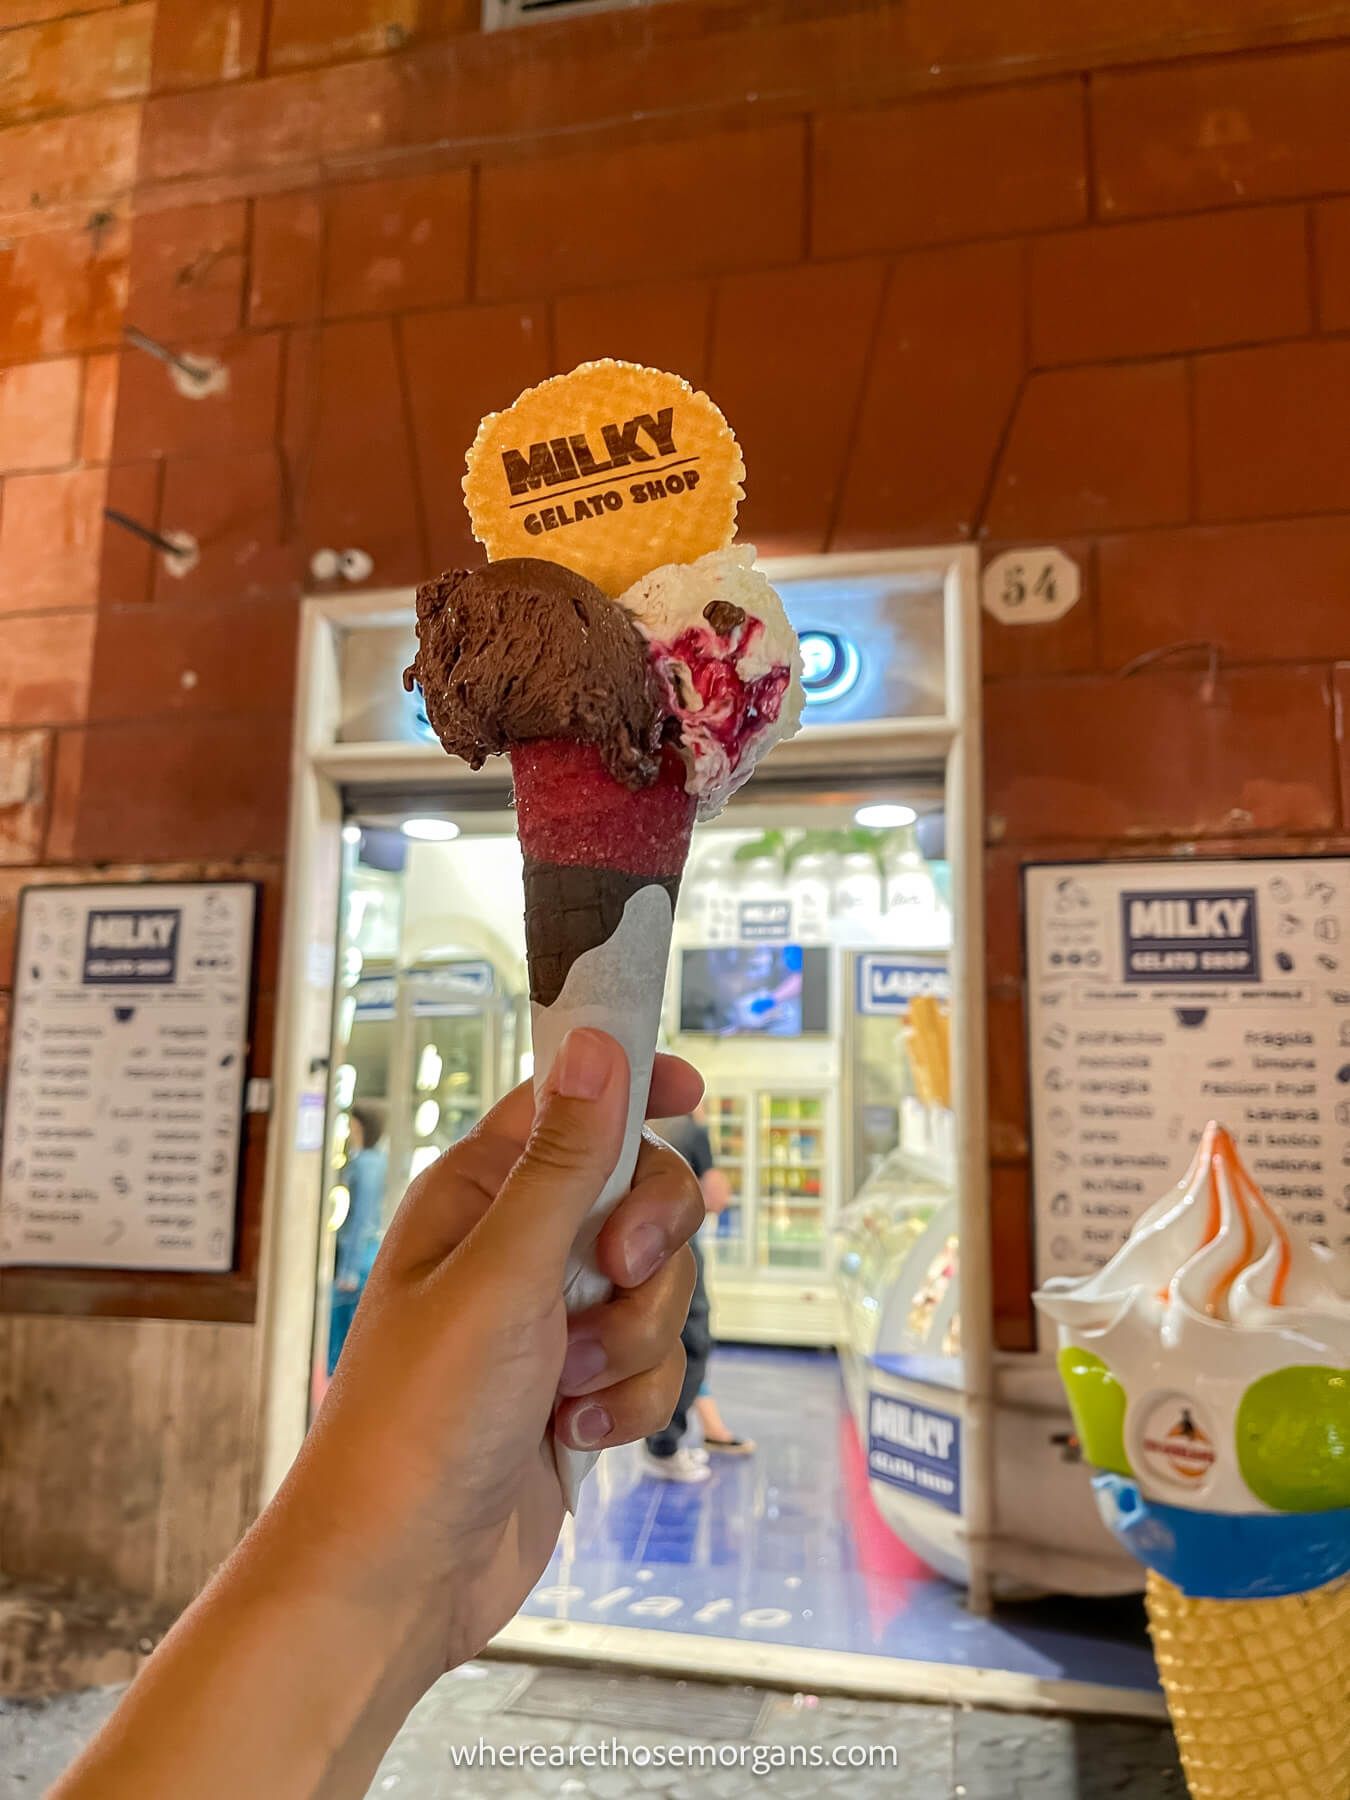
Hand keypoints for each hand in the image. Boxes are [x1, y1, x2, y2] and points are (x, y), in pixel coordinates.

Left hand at [274, 1027, 703, 1675]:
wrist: (399, 1574)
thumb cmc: (417, 1417)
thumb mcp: (500, 1274)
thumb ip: (564, 1161)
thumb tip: (597, 1043)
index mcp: (480, 1195)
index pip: (572, 1103)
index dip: (635, 1087)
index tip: (693, 1092)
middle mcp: (519, 1248)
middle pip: (643, 1194)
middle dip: (650, 1243)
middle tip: (615, 1269)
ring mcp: (553, 1322)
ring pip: (661, 1288)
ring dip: (631, 1341)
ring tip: (564, 1386)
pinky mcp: (582, 1390)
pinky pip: (653, 1366)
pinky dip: (628, 1404)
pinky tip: (570, 1436)